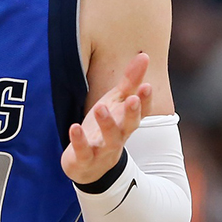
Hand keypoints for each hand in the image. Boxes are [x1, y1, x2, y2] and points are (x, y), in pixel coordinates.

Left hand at [61, 52, 153, 184]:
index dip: (145, 101)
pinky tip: (74, 127)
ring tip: (99, 108)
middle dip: (132, 113)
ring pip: (109, 139)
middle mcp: (119, 136)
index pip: (141, 112)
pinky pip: (83, 151)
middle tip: (133, 99)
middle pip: (129, 126)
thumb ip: (130, 82)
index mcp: (126, 121)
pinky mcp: (84, 159)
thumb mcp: (115, 103)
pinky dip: (79, 141)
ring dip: (106, 124)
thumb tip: (144, 55)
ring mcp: (102, 150)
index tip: (147, 86)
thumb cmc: (105, 128)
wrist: (89, 167)